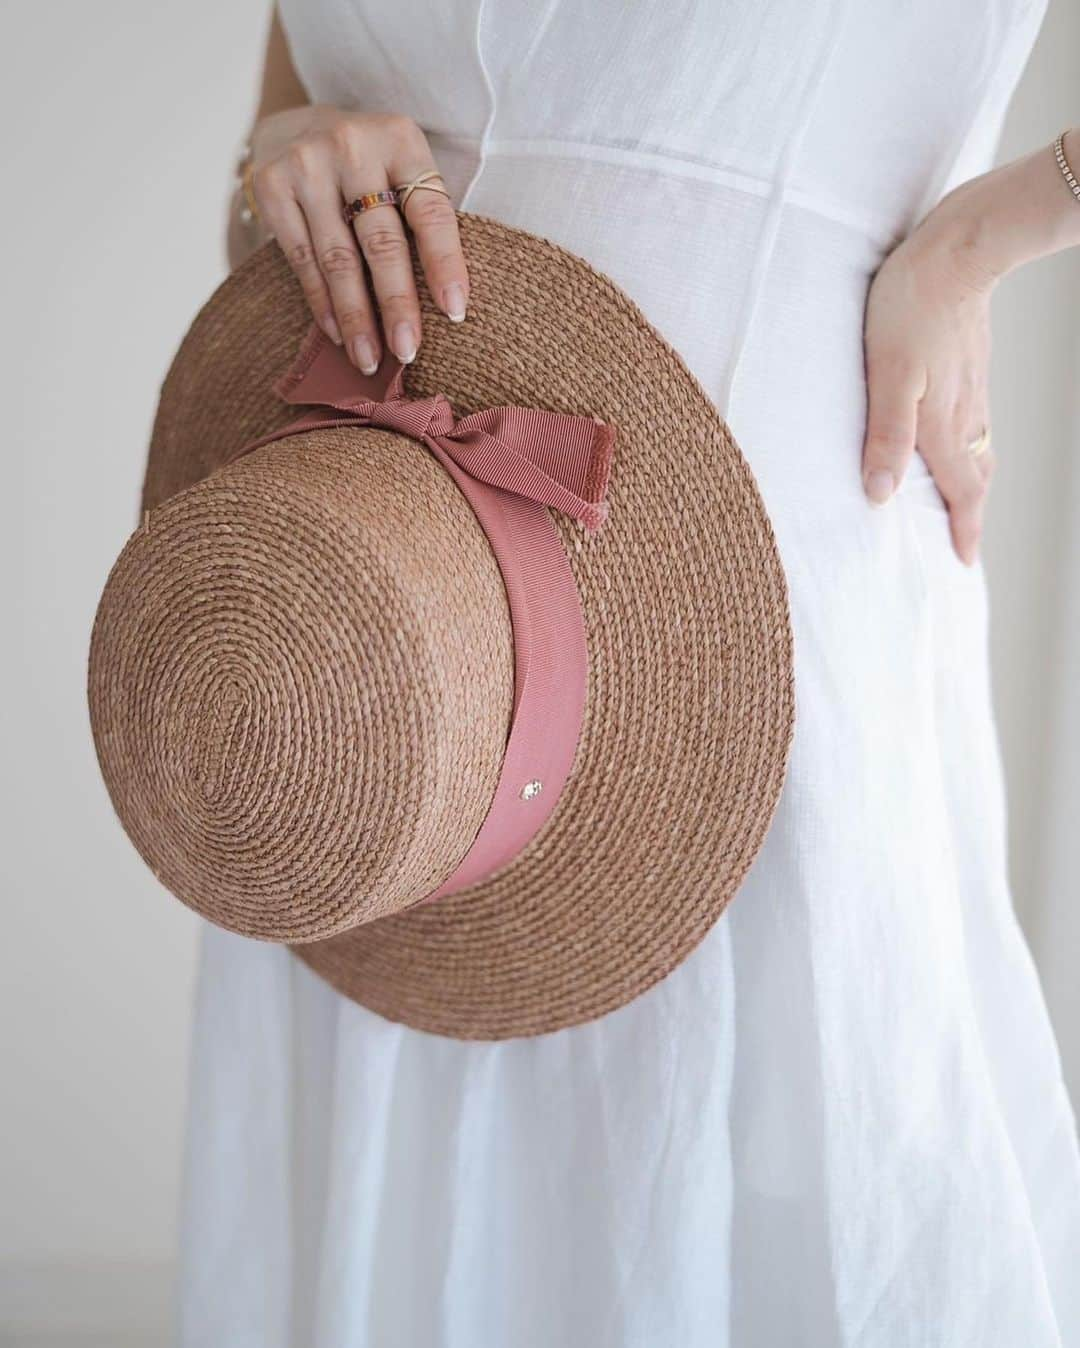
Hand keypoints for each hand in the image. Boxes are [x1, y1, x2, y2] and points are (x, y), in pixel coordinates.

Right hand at [247, 105, 468, 371]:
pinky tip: (338, 334)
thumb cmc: (369, 165)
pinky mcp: (271, 186)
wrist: (296, 126)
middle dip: (396, 304)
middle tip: (408, 353)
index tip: (455, 314)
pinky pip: (302, 259)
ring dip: (356, 318)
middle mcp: (353, 146)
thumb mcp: (403, 170)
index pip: (430, 212)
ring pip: (338, 259)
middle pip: (381, 241)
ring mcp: (307, 164)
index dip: (445, 265)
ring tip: (370, 359)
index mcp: (401, 140)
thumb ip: (421, 219)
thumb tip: (444, 308)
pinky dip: (322, 303)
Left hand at [861, 203, 997, 564]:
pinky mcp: (970, 368)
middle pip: (975, 480)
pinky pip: (974, 426)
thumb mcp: (889, 375)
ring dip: (971, 486)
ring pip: (977, 453)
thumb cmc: (913, 307)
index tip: (963, 565)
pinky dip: (968, 452)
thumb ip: (885, 436)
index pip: (959, 493)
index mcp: (944, 426)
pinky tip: (955, 445)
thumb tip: (880, 494)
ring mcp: (972, 391)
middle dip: (970, 518)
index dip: (962, 532)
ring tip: (960, 506)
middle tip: (962, 547)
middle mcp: (966, 415)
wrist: (957, 249)